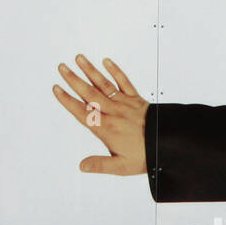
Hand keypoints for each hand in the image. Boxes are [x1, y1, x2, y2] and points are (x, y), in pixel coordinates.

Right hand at [53, 55, 148, 175]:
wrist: (168, 143)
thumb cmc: (146, 155)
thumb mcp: (121, 166)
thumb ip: (100, 164)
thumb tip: (82, 166)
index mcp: (106, 129)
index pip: (82, 112)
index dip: (67, 100)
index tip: (57, 89)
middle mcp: (113, 113)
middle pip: (90, 94)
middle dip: (74, 80)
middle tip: (61, 67)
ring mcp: (125, 104)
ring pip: (104, 85)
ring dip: (91, 71)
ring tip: (79, 58)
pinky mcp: (137, 99)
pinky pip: (124, 82)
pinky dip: (115, 71)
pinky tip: (106, 61)